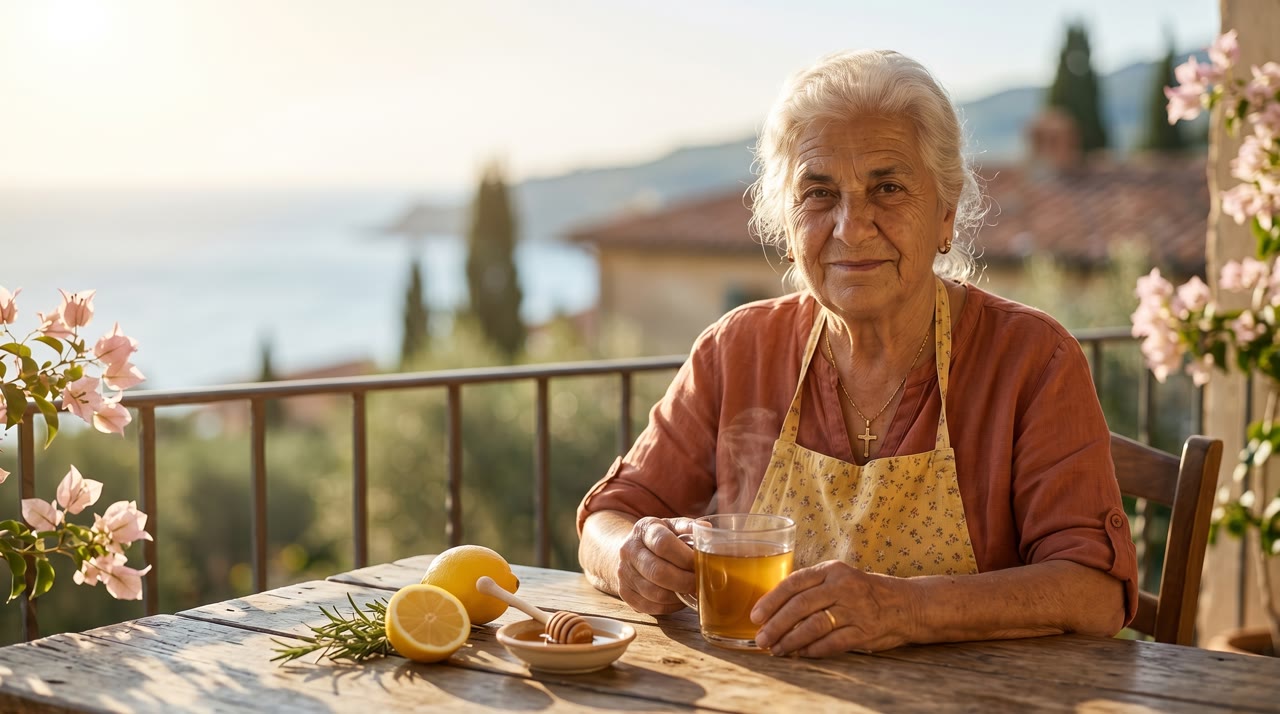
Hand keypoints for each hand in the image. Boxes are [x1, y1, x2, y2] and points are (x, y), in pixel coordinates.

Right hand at [616, 516, 696, 614]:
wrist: (631, 552)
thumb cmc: (660, 539)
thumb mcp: (672, 527)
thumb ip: (689, 527)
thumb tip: (707, 531)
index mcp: (644, 529)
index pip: (663, 544)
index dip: (685, 557)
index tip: (700, 564)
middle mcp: (629, 550)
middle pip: (658, 572)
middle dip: (684, 581)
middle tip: (700, 583)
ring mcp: (624, 573)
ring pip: (655, 593)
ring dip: (678, 595)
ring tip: (692, 591)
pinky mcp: (625, 593)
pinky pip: (650, 606)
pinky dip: (670, 606)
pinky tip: (679, 599)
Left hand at [750, 560, 917, 656]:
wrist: (905, 603)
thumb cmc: (862, 592)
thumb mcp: (838, 579)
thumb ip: (811, 588)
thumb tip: (773, 609)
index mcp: (831, 570)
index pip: (794, 583)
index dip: (771, 600)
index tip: (755, 616)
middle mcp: (843, 587)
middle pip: (800, 606)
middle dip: (776, 625)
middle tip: (761, 639)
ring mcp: (855, 608)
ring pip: (814, 626)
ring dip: (791, 640)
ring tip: (777, 650)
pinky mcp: (865, 630)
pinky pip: (833, 642)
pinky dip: (813, 650)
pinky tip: (801, 654)